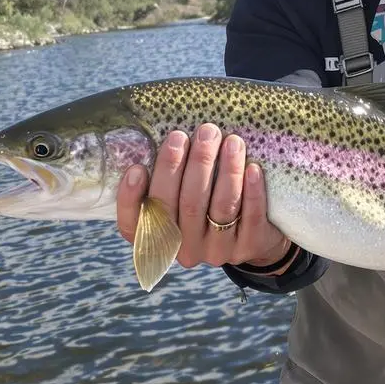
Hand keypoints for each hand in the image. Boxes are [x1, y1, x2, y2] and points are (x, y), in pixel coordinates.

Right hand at [115, 123, 292, 272]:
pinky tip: (253, 168)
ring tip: (232, 140)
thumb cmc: (204, 201)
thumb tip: (154, 136)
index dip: (131, 199)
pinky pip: (251, 219)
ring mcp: (218, 251)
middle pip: (186, 205)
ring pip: (220, 207)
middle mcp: (185, 248)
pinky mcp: (249, 247)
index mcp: (157, 235)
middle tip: (204, 132)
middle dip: (194, 164)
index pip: (134, 224)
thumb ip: (165, 175)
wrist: (253, 235)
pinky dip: (252, 191)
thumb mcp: (177, 194)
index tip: (136, 168)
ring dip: (227, 170)